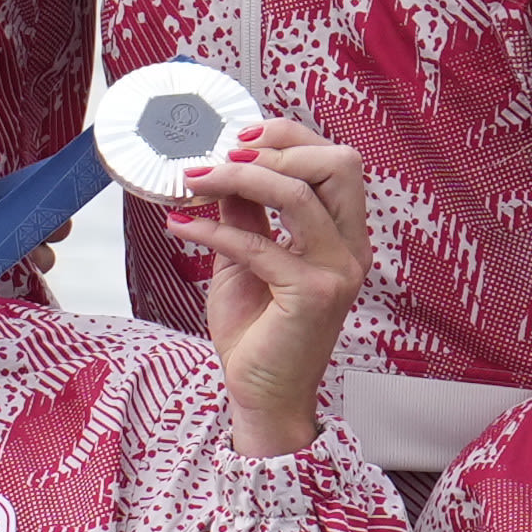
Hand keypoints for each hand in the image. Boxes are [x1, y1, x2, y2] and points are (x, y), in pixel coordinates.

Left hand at [169, 125, 374, 457]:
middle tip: (223, 155)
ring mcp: (337, 271)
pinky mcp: (312, 296)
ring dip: (238, 178)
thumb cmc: (256, 331)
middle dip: (277, 146)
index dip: (289, 137)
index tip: (237, 138)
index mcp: (343, 233)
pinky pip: (259, 245)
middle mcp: (351, 247)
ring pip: (298, 195)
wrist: (261, 394)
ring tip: (192, 181)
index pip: (336, 161)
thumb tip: (223, 165)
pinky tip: (180, 227)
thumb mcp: (245, 257)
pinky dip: (213, 229)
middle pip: (339, 164)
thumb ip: (245, 212)